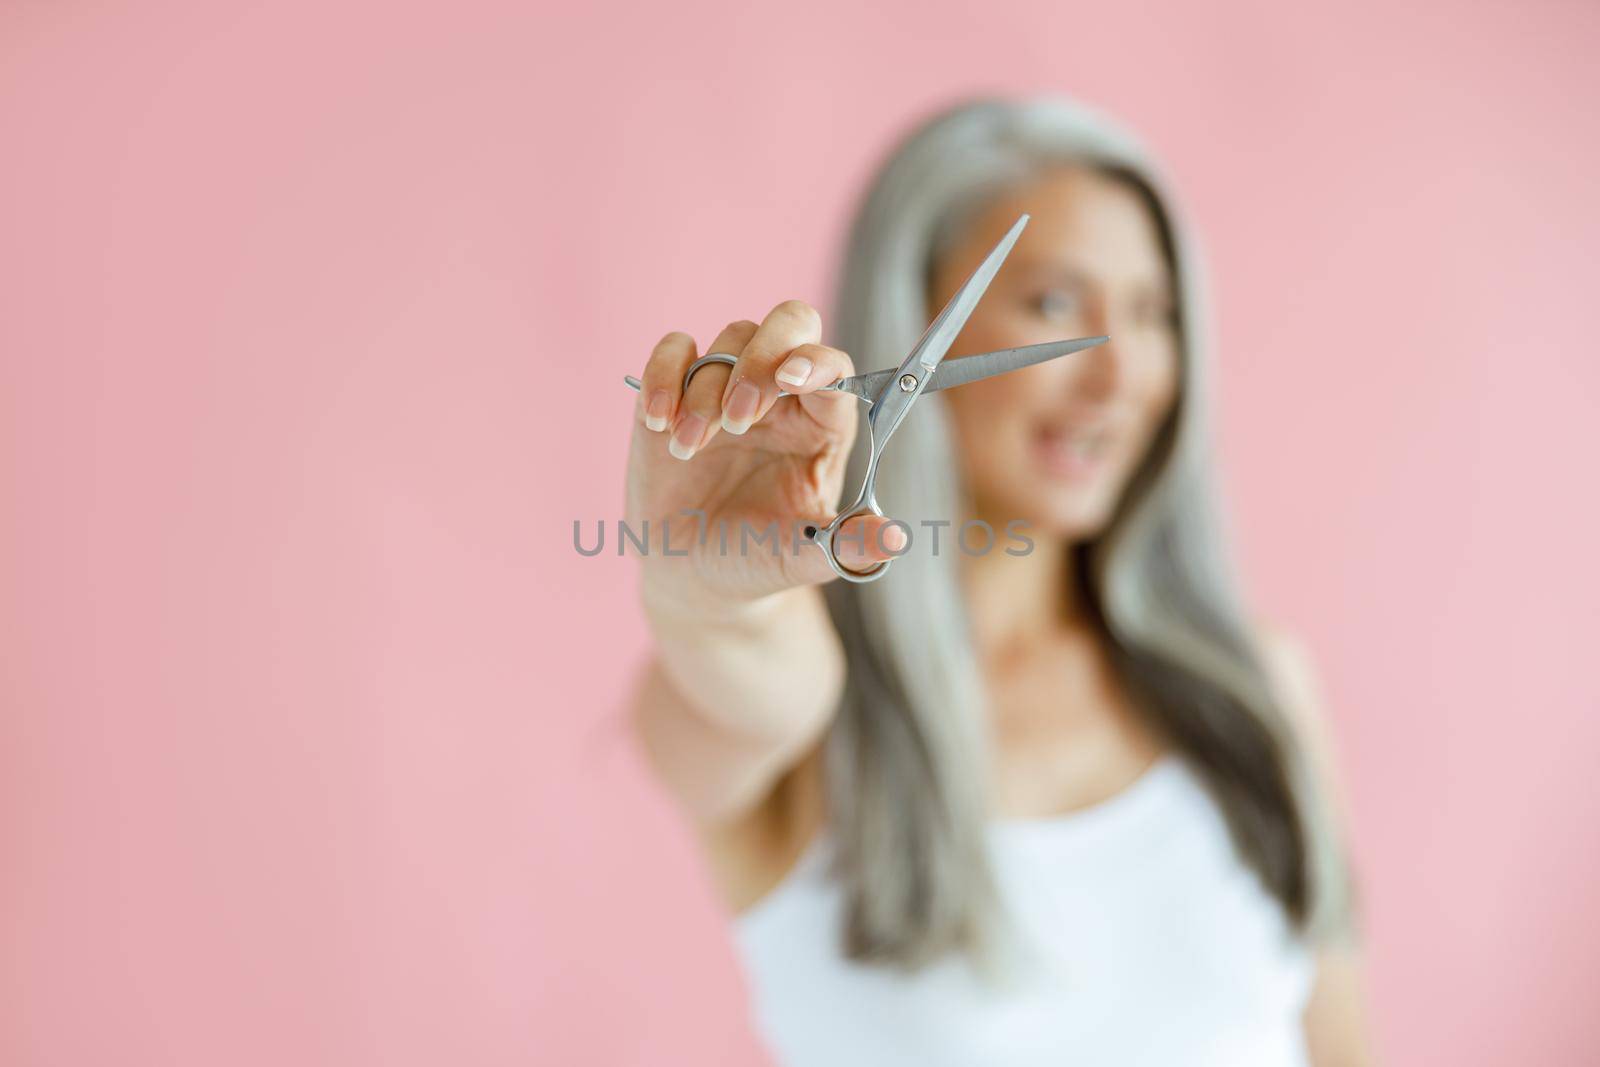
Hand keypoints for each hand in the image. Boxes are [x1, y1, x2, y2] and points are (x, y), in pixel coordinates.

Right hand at [624, 300, 904, 614]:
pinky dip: (663, 376)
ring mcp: (729, 386)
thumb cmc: (757, 559)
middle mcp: (782, 396)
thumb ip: (849, 547)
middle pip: (790, 323)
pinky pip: (674, 350)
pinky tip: (660, 424)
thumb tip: (896, 540)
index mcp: (823, 424)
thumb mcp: (805, 558)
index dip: (818, 363)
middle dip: (763, 357)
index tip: (792, 379)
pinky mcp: (678, 391)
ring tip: (691, 449)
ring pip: (729, 341)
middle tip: (739, 419)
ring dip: (707, 392)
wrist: (694, 575)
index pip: (835, 368)